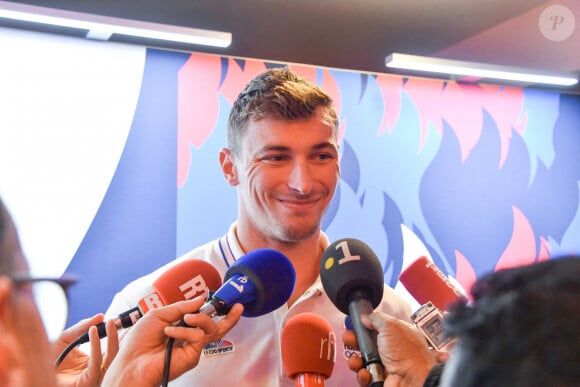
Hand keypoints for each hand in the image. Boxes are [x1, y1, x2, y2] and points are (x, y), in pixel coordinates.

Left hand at [53, 314, 118, 386]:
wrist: (35, 372)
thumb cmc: (49, 359)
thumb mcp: (66, 339)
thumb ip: (82, 327)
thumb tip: (101, 316)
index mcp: (94, 363)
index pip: (112, 348)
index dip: (117, 335)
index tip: (118, 321)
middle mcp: (97, 370)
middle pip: (116, 353)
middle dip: (121, 336)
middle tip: (117, 320)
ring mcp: (94, 377)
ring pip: (112, 358)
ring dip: (113, 339)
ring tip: (109, 323)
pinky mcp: (88, 381)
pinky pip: (96, 362)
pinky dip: (96, 346)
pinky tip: (93, 331)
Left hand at [102, 295, 242, 386]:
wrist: (131, 362)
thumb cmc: (139, 342)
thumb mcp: (159, 315)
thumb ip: (181, 307)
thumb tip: (200, 299)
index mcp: (181, 327)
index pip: (202, 318)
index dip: (212, 308)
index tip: (219, 299)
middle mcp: (189, 338)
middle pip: (217, 328)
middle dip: (230, 317)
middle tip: (237, 307)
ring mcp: (192, 347)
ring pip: (211, 329)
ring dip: (200, 318)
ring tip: (186, 318)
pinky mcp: (192, 356)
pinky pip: (197, 336)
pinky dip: (184, 331)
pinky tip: (170, 332)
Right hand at [342, 312, 437, 386]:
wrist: (413, 379)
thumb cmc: (408, 353)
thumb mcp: (391, 326)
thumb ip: (376, 319)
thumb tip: (365, 317)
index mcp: (397, 335)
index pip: (376, 328)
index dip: (364, 326)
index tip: (354, 324)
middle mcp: (391, 350)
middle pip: (367, 344)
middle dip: (355, 341)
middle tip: (349, 339)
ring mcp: (385, 366)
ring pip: (363, 360)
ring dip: (356, 360)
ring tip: (357, 361)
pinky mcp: (380, 379)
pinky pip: (364, 375)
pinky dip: (362, 374)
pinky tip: (365, 372)